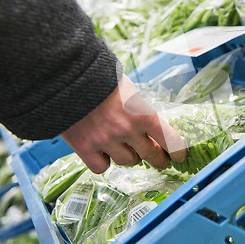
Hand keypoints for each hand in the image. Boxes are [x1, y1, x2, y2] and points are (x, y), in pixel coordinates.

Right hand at [60, 74, 185, 173]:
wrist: (65, 76)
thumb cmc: (101, 78)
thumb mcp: (130, 90)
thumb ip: (141, 111)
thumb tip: (153, 130)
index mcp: (143, 113)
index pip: (170, 140)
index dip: (177, 151)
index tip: (179, 156)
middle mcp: (127, 130)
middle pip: (152, 156)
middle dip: (159, 160)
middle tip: (161, 161)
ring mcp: (106, 141)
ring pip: (128, 162)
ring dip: (129, 156)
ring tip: (125, 146)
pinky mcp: (85, 147)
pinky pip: (102, 167)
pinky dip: (104, 161)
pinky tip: (103, 152)